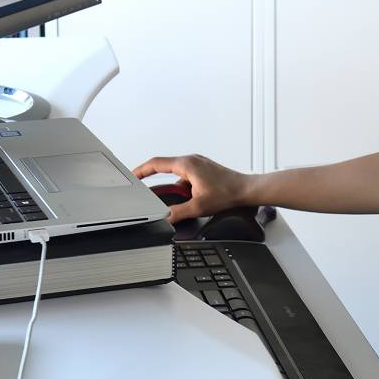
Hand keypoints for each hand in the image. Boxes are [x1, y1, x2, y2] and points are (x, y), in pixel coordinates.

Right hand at [131, 153, 251, 220]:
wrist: (247, 190)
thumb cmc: (228, 193)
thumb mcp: (198, 207)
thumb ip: (178, 213)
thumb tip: (165, 218)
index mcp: (186, 164)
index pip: (155, 163)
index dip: (140, 170)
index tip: (131, 176)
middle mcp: (191, 160)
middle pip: (164, 168)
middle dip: (156, 182)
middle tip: (147, 191)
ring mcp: (198, 164)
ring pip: (177, 174)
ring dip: (173, 187)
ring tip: (181, 201)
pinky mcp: (204, 170)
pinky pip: (187, 177)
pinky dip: (183, 188)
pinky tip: (190, 200)